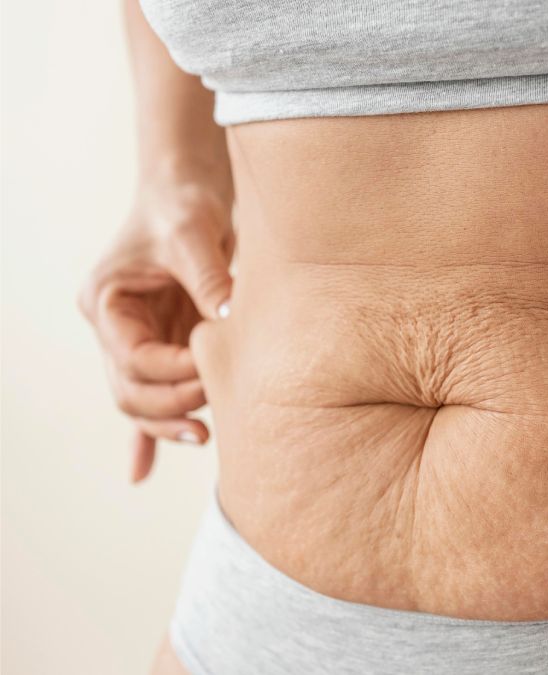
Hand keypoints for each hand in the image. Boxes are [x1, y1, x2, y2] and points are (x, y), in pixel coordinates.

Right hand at [77, 172, 234, 482]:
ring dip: (167, 423)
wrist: (190, 192)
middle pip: (129, 389)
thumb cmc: (184, 204)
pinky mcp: (162, 346)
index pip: (132, 358)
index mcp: (107, 301)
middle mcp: (114, 326)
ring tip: (206, 437)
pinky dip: (146, 435)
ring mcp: (137, 340)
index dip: (172, 372)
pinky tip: (140, 474)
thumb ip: (208, 276)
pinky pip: (149, 396)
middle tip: (213, 416)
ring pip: (140, 399)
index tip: (213, 369)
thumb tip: (229, 317)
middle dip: (168, 407)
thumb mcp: (194, 233)